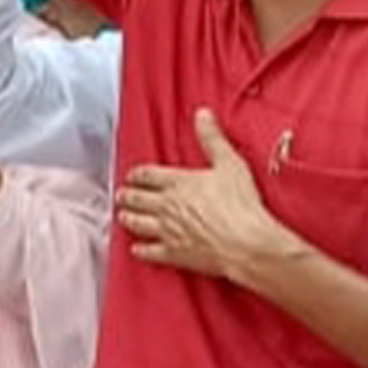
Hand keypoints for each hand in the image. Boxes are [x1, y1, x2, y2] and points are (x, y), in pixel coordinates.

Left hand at [119, 110, 303, 284]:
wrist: (245, 242)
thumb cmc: (240, 203)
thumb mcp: (230, 164)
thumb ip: (212, 139)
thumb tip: (202, 113)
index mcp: (177, 183)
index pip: (147, 175)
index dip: (137, 175)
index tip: (132, 175)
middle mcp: (165, 206)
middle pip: (136, 199)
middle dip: (127, 196)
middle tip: (122, 195)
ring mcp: (166, 231)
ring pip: (136, 223)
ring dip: (128, 218)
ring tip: (123, 216)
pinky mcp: (172, 254)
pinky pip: (149, 252)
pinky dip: (140, 250)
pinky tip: (137, 249)